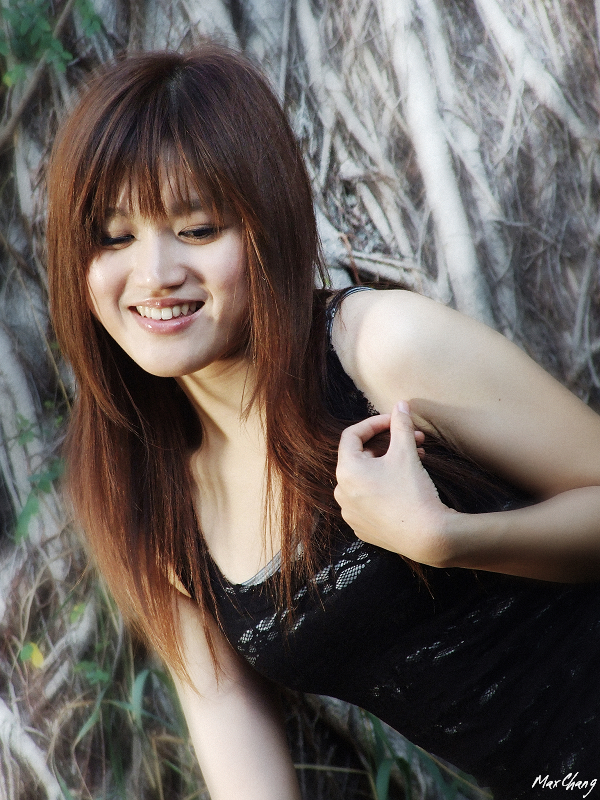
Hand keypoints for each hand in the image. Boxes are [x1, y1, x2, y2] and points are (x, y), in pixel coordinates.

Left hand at [334, 401, 456, 565]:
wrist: (428, 537)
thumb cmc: (413, 493)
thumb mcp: (406, 453)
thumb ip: (400, 425)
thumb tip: (401, 404)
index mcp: (346, 470)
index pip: (352, 435)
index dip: (374, 423)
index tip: (395, 421)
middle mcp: (341, 492)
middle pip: (360, 457)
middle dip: (388, 446)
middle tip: (414, 442)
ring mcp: (350, 512)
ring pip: (366, 479)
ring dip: (387, 466)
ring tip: (415, 462)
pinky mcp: (362, 527)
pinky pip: (368, 500)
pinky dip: (383, 488)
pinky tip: (405, 487)